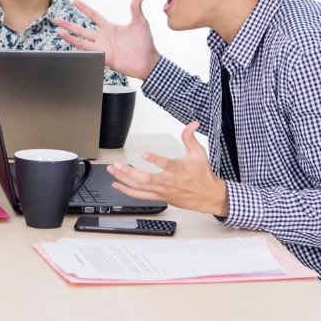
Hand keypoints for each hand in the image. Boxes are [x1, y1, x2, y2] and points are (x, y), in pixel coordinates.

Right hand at [53, 0, 159, 79]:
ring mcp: (102, 48)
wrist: (148, 61)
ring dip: (69, 36)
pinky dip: (79, 49)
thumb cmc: (145, 44)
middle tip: (56, 19)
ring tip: (58, 31)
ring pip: (81, 41)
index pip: (94, 16)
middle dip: (68, 24)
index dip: (84, 8)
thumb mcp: (140, 23)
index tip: (74, 1)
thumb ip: (136, 9)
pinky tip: (70, 47)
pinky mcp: (103, 57)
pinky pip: (88, 52)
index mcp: (110, 28)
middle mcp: (103, 37)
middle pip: (81, 29)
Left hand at [106, 122, 228, 215]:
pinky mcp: (159, 197)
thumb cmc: (202, 175)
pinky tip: (117, 184)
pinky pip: (141, 196)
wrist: (208, 197)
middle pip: (146, 179)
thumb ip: (190, 138)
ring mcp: (162, 191)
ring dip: (124, 179)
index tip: (143, 153)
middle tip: (118, 164)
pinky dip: (127, 191)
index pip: (166, 164)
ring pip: (140, 187)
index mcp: (178, 169)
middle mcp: (169, 181)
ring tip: (112, 170)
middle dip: (130, 172)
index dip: (155, 159)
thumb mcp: (199, 153)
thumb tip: (192, 124)